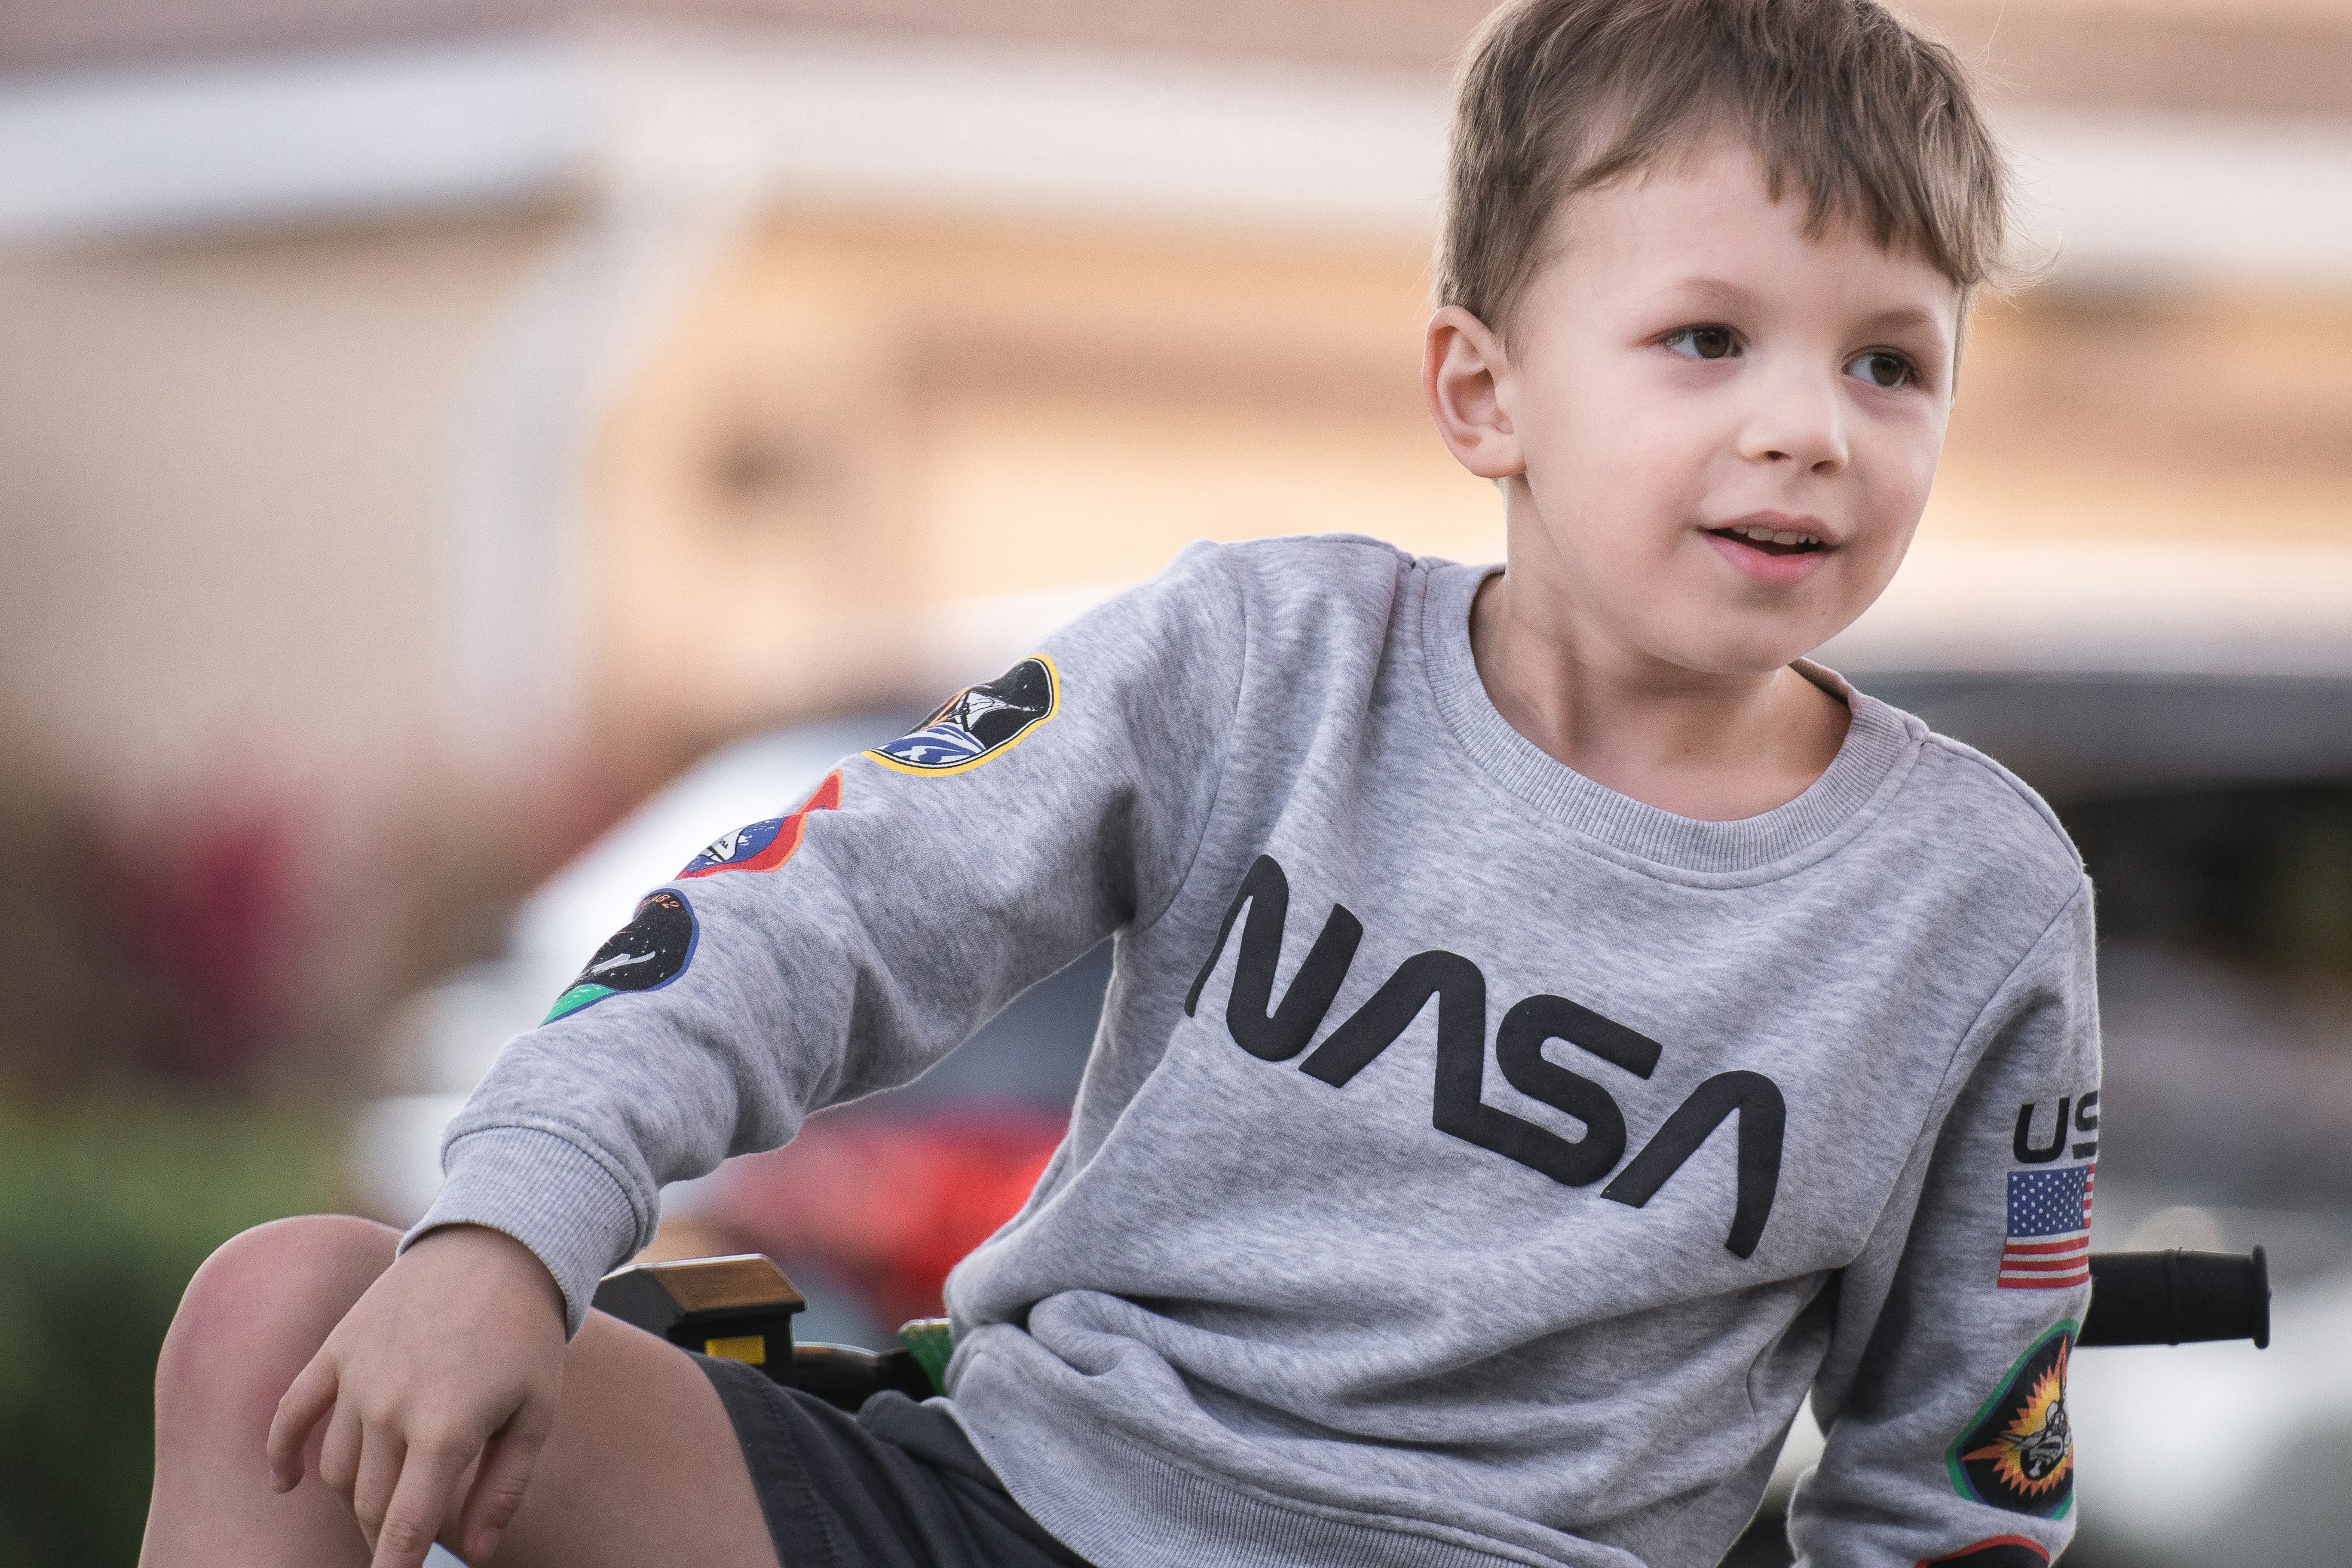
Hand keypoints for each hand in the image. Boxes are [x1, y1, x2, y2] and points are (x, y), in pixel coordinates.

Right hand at [266, 1224, 567, 1566]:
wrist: (496, 1247)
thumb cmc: (525, 1335)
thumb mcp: (536, 1412)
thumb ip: (504, 1488)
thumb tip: (478, 1555)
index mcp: (446, 1429)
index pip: (405, 1529)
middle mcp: (391, 1408)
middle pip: (369, 1505)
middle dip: (388, 1531)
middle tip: (414, 1530)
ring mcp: (356, 1378)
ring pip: (335, 1470)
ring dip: (356, 1494)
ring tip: (391, 1493)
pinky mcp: (336, 1350)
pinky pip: (291, 1413)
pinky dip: (281, 1453)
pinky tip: (284, 1484)